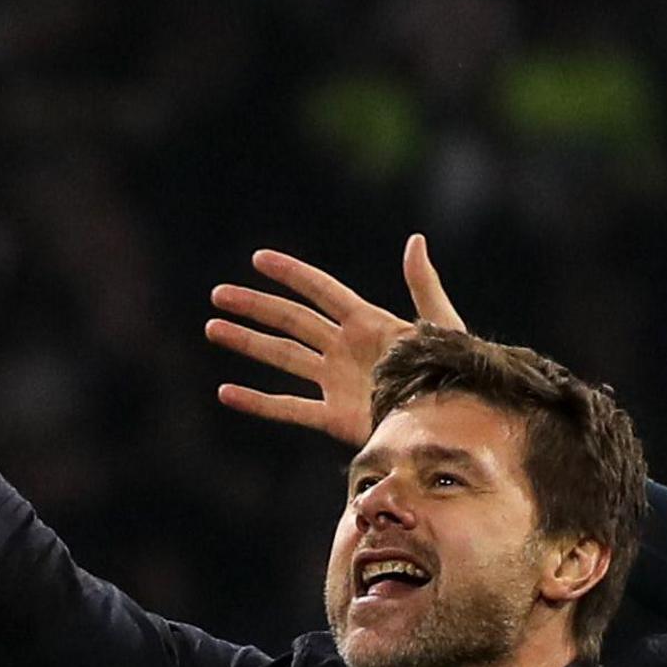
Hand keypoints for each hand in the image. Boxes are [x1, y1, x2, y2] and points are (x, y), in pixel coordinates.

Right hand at [206, 236, 464, 447]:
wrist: (451, 425)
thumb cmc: (453, 374)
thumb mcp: (441, 326)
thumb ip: (423, 286)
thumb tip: (414, 240)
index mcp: (368, 323)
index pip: (322, 291)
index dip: (292, 274)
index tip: (259, 259)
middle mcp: (344, 348)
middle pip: (291, 321)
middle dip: (255, 307)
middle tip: (219, 295)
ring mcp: (335, 382)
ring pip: (282, 358)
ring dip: (247, 343)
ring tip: (214, 329)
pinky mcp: (332, 417)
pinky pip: (288, 408)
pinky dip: (257, 402)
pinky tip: (226, 392)